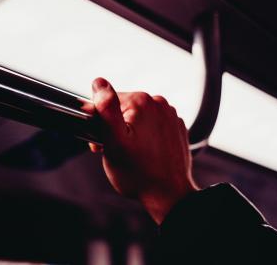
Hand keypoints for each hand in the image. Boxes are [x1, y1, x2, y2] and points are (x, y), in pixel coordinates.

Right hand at [90, 77, 198, 223]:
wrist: (169, 195)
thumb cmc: (138, 173)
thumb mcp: (113, 141)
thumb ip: (106, 109)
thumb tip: (99, 82)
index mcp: (142, 101)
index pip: (108, 101)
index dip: (100, 123)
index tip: (103, 142)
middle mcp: (159, 103)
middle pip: (124, 109)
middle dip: (116, 128)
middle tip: (116, 152)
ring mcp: (171, 116)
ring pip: (139, 118)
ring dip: (131, 132)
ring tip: (132, 155)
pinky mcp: (177, 128)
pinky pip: (154, 126)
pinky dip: (147, 137)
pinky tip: (146, 154)